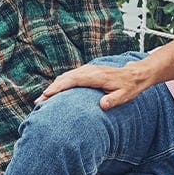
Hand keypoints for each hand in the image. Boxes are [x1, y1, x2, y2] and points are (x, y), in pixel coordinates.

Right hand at [35, 62, 152, 109]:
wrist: (135, 75)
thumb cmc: (129, 87)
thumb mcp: (125, 95)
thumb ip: (114, 100)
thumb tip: (103, 105)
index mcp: (96, 76)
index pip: (73, 81)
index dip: (59, 87)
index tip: (47, 95)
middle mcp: (90, 71)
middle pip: (65, 78)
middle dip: (51, 89)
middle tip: (38, 101)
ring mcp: (88, 70)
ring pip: (66, 76)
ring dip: (53, 86)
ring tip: (42, 99)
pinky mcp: (87, 71)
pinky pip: (70, 76)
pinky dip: (60, 83)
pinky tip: (54, 92)